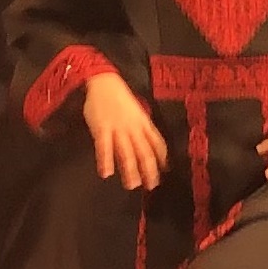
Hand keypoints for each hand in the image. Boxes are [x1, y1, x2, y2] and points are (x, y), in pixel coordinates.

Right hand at [82, 72, 166, 190]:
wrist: (105, 82)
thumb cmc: (120, 99)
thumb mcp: (137, 112)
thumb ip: (143, 128)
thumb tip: (152, 145)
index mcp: (144, 123)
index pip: (157, 144)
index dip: (162, 159)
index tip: (165, 172)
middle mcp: (134, 128)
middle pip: (144, 152)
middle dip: (149, 170)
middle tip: (151, 186)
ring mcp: (118, 129)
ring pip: (127, 152)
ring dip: (130, 170)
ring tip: (132, 185)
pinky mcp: (102, 128)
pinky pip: (105, 147)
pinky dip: (106, 160)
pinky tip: (106, 173)